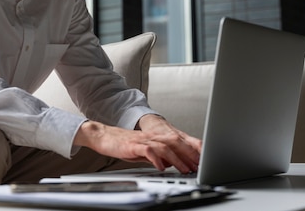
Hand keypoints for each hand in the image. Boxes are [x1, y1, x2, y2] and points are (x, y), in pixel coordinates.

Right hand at [74, 115, 201, 173]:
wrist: (103, 136)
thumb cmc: (122, 144)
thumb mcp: (143, 151)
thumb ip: (157, 155)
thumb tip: (170, 163)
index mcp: (156, 137)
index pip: (177, 142)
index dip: (191, 150)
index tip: (202, 160)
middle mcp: (152, 136)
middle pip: (175, 142)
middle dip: (189, 154)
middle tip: (199, 165)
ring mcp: (143, 140)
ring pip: (165, 147)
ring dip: (177, 158)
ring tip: (185, 169)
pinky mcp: (133, 145)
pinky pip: (148, 151)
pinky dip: (156, 159)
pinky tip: (161, 167)